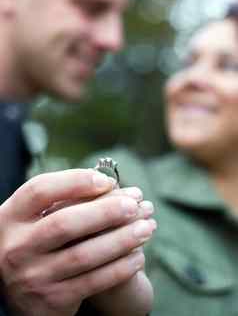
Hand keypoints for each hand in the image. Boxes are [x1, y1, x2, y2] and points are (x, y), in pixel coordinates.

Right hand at [0, 169, 154, 315]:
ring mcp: (33, 276)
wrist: (19, 290)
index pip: (39, 191)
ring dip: (121, 239)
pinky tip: (139, 256)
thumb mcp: (33, 218)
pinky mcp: (53, 299)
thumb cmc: (35, 241)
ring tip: (147, 227)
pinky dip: (119, 267)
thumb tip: (107, 183)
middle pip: (64, 224)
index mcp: (11, 217)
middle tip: (134, 204)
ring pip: (84, 255)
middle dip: (105, 212)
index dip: (74, 181)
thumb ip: (60, 200)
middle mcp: (17, 247)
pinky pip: (93, 282)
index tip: (107, 180)